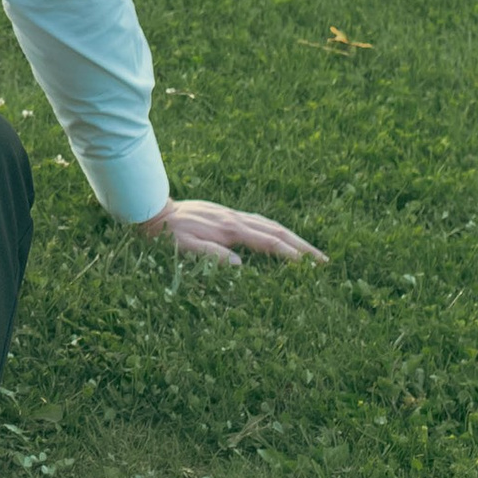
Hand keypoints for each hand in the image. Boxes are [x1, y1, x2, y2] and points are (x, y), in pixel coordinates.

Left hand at [132, 197, 326, 267]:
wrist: (152, 211)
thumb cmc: (167, 234)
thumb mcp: (185, 248)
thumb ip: (211, 255)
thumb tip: (239, 265)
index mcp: (229, 229)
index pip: (268, 242)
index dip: (290, 255)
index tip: (310, 267)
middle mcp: (235, 219)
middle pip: (277, 231)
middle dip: (302, 246)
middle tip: (324, 261)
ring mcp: (232, 215)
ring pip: (270, 224)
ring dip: (293, 238)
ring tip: (311, 252)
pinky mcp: (227, 215)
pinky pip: (259, 222)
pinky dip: (276, 231)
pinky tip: (280, 237)